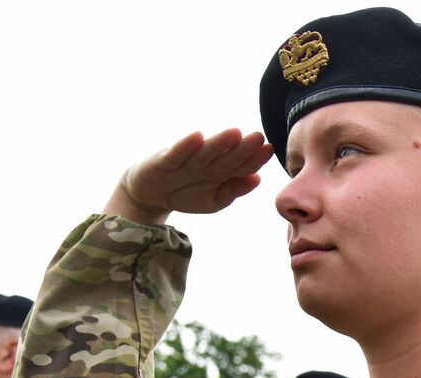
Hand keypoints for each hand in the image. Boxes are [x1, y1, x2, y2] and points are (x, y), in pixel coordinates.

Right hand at [104, 129, 273, 225]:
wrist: (151, 195)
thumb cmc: (186, 194)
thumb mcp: (214, 200)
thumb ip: (234, 190)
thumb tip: (258, 178)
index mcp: (222, 171)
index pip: (242, 165)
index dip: (255, 158)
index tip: (269, 150)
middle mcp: (206, 163)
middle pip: (227, 155)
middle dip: (242, 147)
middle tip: (258, 136)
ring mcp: (186, 160)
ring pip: (205, 152)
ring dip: (219, 143)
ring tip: (235, 133)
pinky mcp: (165, 160)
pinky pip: (177, 153)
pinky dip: (186, 146)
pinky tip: (197, 137)